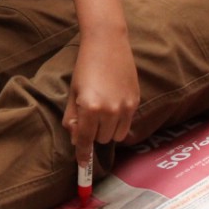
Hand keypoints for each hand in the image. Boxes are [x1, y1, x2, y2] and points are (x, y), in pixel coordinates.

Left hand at [62, 35, 137, 165]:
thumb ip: (73, 118)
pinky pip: (127, 125)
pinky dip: (118, 123)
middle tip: (89, 116)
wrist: (107, 43)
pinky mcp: (135, 101)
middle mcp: (109, 110)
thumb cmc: (85, 66)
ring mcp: (125, 107)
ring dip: (107, 130)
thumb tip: (76, 140)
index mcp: (90, 108)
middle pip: (100, 140)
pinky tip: (113, 106)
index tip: (82, 165)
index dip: (82, 155)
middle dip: (93, 134)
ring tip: (101, 111)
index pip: (85, 140)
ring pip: (115, 136)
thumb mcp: (73, 92)